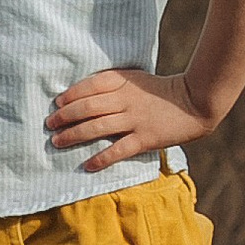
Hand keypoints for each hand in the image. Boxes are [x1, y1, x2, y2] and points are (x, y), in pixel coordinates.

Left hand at [45, 65, 213, 170]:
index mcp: (123, 81)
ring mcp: (135, 119)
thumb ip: (114, 85)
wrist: (194, 103)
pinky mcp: (145, 138)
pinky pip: (118, 150)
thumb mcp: (136, 80)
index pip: (90, 85)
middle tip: (50, 124)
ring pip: (97, 127)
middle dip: (65, 116)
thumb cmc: (161, 91)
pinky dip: (101, 158)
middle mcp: (126, 99)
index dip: (71, 94)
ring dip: (74, 135)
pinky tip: (87, 165)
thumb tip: (84, 96)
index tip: (57, 103)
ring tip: (57, 141)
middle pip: (88, 107)